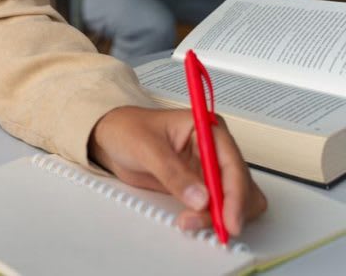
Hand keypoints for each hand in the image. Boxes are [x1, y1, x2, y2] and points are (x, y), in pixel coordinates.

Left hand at [89, 106, 266, 235]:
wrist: (111, 139)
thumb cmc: (127, 130)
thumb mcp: (146, 147)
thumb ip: (173, 173)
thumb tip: (201, 198)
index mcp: (207, 128)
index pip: (232, 164)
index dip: (235, 194)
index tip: (229, 219)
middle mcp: (215, 149)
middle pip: (240, 185)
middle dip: (227, 209)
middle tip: (200, 223)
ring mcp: (210, 168)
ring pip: (235, 200)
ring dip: (220, 216)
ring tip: (190, 222)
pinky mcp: (202, 185)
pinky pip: (219, 207)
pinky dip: (212, 218)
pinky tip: (193, 220)